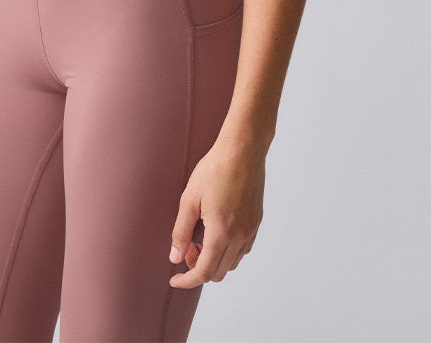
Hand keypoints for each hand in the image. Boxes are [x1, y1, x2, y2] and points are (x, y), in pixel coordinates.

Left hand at [168, 137, 264, 287]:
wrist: (243, 150)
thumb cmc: (214, 169)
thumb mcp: (189, 199)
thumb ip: (181, 231)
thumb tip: (175, 257)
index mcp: (221, 233)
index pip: (203, 272)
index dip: (187, 281)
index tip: (174, 280)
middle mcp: (239, 237)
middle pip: (218, 272)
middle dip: (198, 268)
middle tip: (187, 247)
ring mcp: (250, 230)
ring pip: (231, 263)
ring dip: (214, 260)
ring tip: (200, 237)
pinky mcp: (256, 222)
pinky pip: (242, 250)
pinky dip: (227, 251)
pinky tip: (217, 232)